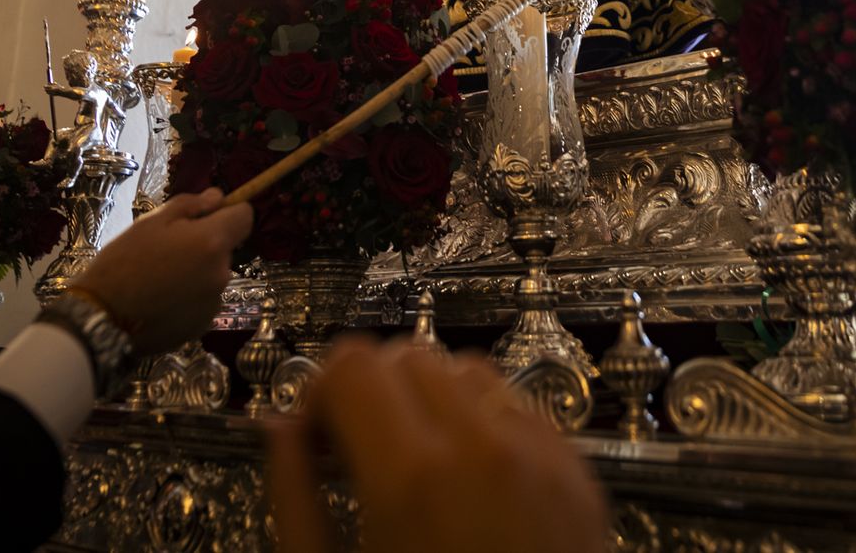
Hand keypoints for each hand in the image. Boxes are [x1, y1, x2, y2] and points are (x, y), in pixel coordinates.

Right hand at [71, 188, 251, 353]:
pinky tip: (160, 300)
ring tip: (159, 279)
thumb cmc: (123, 261)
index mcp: (212, 242)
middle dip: (204, 244)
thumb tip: (218, 197)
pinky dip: (188, 297)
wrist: (103, 317)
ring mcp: (214, 302)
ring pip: (212, 275)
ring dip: (196, 272)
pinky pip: (203, 300)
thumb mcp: (152, 222)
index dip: (228, 212)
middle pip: (224, 248)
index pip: (244, 217)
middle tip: (166, 250)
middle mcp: (222, 272)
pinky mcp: (203, 324)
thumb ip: (191, 205)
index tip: (206, 216)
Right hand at [268, 339, 608, 552]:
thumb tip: (278, 428)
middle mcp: (481, 446)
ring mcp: (540, 454)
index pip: (352, 364)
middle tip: (358, 459)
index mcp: (410, 478)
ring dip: (429, 401)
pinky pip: (518, 408)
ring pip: (464, 371)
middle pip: (406, 356)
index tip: (317, 444)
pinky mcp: (577, 471)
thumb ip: (294, 499)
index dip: (320, 395)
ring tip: (416, 468)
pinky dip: (483, 425)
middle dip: (372, 396)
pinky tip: (469, 485)